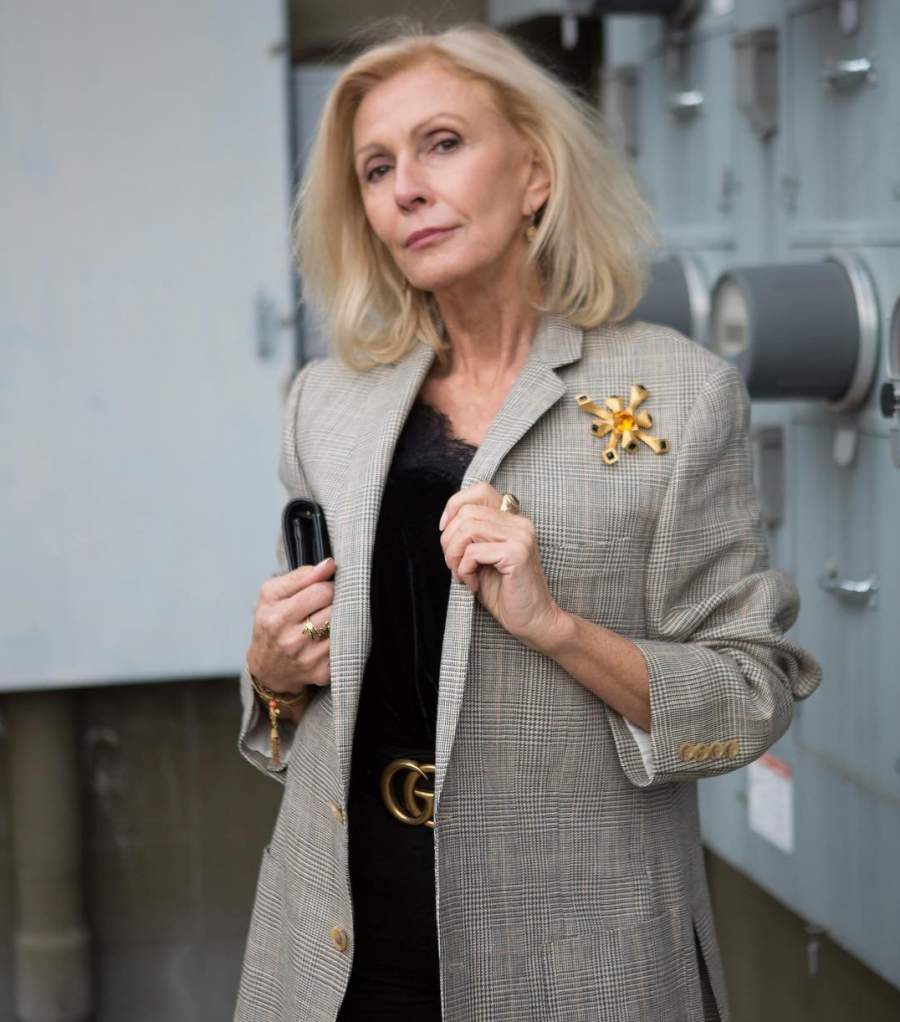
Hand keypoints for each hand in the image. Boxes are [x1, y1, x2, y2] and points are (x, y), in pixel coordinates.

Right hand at [246, 557, 334, 695]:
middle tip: (328, 604)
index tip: (324, 587)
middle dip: (335, 601)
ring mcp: (309, 659)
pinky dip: (342, 639)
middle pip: (335, 608)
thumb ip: (300, 576)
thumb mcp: (272, 595)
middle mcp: (292, 641)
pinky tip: (330, 638)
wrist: (267, 669)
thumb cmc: (270, 624)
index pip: (321, 591)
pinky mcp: (322, 673)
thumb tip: (329, 564)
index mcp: (277, 617)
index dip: (327, 585)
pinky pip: (345, 647)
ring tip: (328, 619)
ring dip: (341, 619)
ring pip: (343, 627)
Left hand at [439, 482, 563, 645]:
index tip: (445, 530)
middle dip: (449, 540)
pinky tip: (473, 583)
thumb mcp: (482, 558)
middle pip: (467, 511)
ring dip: (454, 555)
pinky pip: (473, 551)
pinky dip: (464, 569)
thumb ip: (471, 536)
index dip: (455, 505)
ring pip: (467, 528)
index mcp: (513, 520)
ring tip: (462, 574)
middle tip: (453, 564)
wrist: (533, 620)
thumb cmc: (505, 593)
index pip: (480, 490)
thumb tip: (446, 524)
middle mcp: (520, 523)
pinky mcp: (516, 553)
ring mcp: (520, 536)